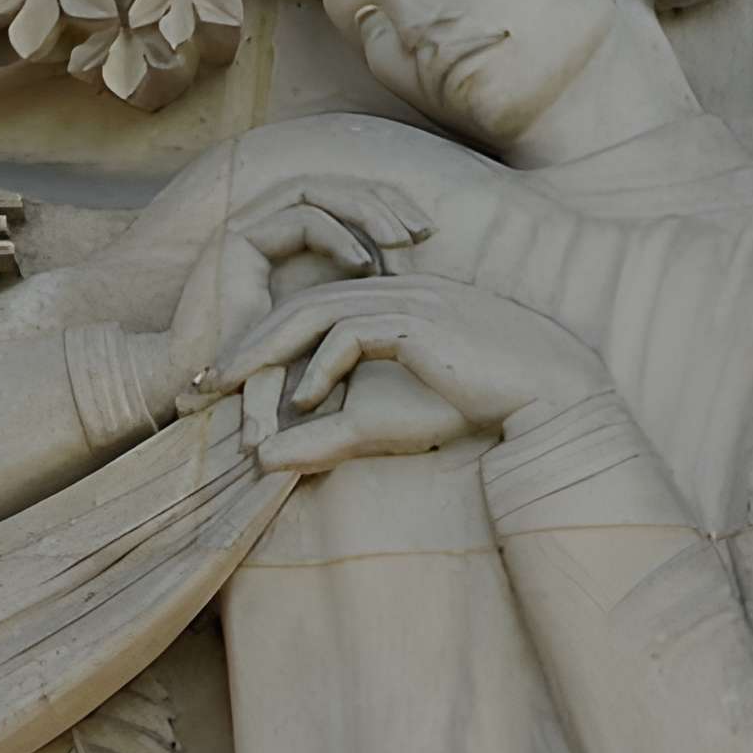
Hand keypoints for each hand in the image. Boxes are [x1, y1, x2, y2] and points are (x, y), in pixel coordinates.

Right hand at [166, 176, 431, 387]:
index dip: (389, 212)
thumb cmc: (271, 372)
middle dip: (384, 203)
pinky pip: (299, 217)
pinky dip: (337, 234)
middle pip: (338, 189)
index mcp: (293, 240)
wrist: (208, 391)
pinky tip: (364, 263)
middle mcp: (270, 225)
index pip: (348, 204)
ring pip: (320, 193)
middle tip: (423, 231)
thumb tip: (419, 282)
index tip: (427, 238)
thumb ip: (363, 302)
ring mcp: (251, 226)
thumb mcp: (333, 332)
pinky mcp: (238, 237)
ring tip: (401, 242)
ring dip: (366, 211)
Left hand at [213, 276, 607, 473]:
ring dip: (269, 350)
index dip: (263, 342)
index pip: (309, 310)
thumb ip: (327, 438)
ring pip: (316, 310)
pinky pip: (353, 332)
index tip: (225, 381)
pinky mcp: (418, 321)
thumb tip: (264, 462)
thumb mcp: (385, 426)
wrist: (546, 391)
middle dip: (247, 341)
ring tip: (234, 385)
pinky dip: (321, 366)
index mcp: (386, 302)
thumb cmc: (473, 404)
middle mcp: (391, 290)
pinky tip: (303, 399)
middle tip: (205, 380)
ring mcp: (405, 300)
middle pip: (299, 303)